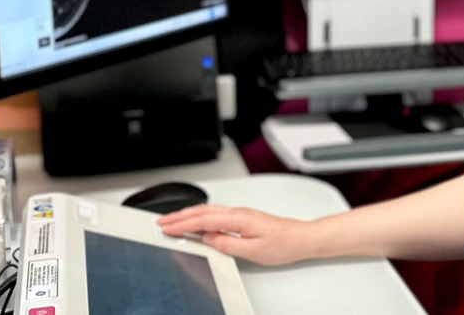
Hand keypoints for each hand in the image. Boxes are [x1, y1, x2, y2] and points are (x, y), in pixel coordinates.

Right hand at [156, 205, 318, 266]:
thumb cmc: (283, 243)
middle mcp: (238, 212)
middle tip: (161, 222)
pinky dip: (200, 217)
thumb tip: (210, 239)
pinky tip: (196, 223)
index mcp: (238, 218)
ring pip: (207, 211)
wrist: (302, 238)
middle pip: (201, 211)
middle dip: (179, 216)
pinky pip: (215, 215)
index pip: (203, 220)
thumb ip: (229, 244)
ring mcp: (240, 214)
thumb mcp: (254, 251)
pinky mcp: (243, 218)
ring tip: (172, 221)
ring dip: (188, 215)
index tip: (166, 227)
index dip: (182, 224)